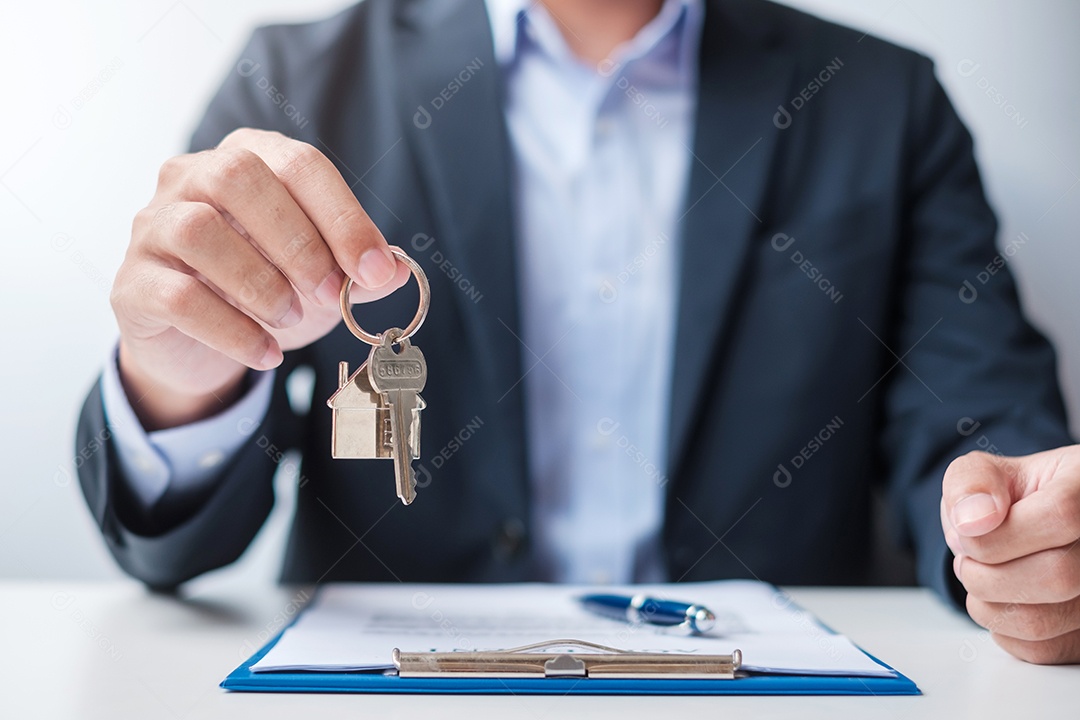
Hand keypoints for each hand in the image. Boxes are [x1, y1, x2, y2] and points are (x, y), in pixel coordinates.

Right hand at [111, 128, 410, 428]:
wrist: (202, 347)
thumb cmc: (267, 293)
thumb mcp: (324, 280)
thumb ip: (360, 271)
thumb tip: (398, 271)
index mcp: (249, 158)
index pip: (299, 164)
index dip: (344, 217)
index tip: (376, 270)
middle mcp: (191, 177)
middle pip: (238, 177)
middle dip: (298, 241)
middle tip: (330, 295)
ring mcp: (152, 226)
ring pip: (197, 230)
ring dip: (260, 282)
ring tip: (291, 320)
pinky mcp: (132, 282)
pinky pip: (178, 296)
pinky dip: (232, 329)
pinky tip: (265, 352)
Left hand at [942, 446, 1079, 663]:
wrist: (1023, 528)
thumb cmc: (1006, 499)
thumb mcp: (980, 472)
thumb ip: (971, 483)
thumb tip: (973, 520)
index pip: (1061, 516)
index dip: (1001, 532)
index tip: (967, 531)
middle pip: (1055, 576)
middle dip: (984, 572)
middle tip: (967, 558)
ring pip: (1044, 620)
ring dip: (987, 604)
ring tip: (981, 576)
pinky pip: (1040, 649)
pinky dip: (1002, 630)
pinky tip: (1002, 599)